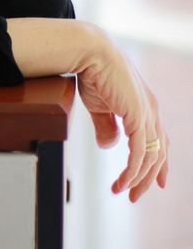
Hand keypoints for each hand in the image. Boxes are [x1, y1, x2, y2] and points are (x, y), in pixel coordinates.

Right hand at [77, 40, 168, 201]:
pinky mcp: (138, 117)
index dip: (160, 162)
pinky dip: (132, 171)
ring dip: (138, 179)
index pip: (160, 139)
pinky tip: (123, 181)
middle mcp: (151, 110)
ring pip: (151, 157)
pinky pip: (139, 153)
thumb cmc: (93, 73)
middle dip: (148, 177)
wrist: (90, 53)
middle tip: (135, 195)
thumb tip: (109, 146)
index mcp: (145, 104)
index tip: (159, 181)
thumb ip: (107, 126)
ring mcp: (147, 113)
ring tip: (123, 192)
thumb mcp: (100, 106)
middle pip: (159, 152)